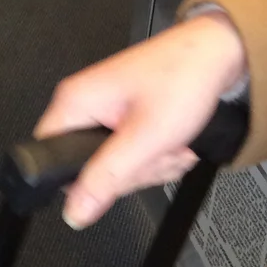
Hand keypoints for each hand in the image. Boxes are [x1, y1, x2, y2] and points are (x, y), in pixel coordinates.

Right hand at [34, 12, 247, 229]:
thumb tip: (75, 212)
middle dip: (130, 172)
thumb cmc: (182, 77)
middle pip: (88, 169)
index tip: (111, 177)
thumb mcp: (144, 138)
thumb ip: (106, 178)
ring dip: (149, 164)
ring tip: (168, 143)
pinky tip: (171, 141)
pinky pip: (131, 155)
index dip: (79, 180)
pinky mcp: (126, 116)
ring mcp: (106, 110)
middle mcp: (85, 103)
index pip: (50, 158)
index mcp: (75, 102)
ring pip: (114, 166)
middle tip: (152, 152)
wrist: (216, 54)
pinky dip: (156, 155)